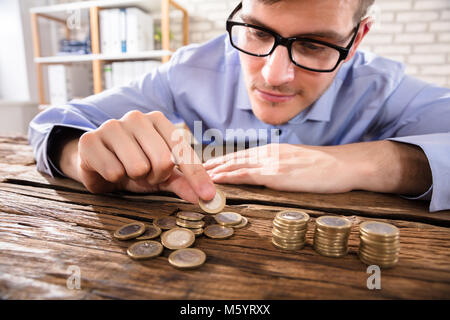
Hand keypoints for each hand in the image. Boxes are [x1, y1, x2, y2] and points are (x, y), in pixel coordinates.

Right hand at [59, 110, 215, 202]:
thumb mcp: (162, 175)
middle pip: (163, 161)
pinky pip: (114, 172)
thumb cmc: (133, 165)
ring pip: (138, 167)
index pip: (183, 151)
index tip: (207, 197)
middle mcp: (137, 117)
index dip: (197, 176)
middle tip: (146, 174)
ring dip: (134, 178)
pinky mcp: (89, 140)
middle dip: (156, 176)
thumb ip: (184, 182)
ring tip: (126, 170)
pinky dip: (114, 178)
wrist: (95, 163)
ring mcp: (111, 126)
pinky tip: (108, 168)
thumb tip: (206, 196)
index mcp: (158, 120)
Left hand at [203, 143, 360, 192]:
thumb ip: (278, 164)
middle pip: (232, 158)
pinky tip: (216, 180)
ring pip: (235, 165)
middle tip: (192, 169)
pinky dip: (229, 176)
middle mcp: (267, 153)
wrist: (344, 164)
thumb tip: (266, 173)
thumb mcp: (296, 161)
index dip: (221, 160)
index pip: (239, 155)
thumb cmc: (324, 165)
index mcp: (271, 150)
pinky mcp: (277, 174)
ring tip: (196, 175)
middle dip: (211, 164)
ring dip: (214, 170)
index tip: (206, 165)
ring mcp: (272, 163)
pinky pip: (247, 175)